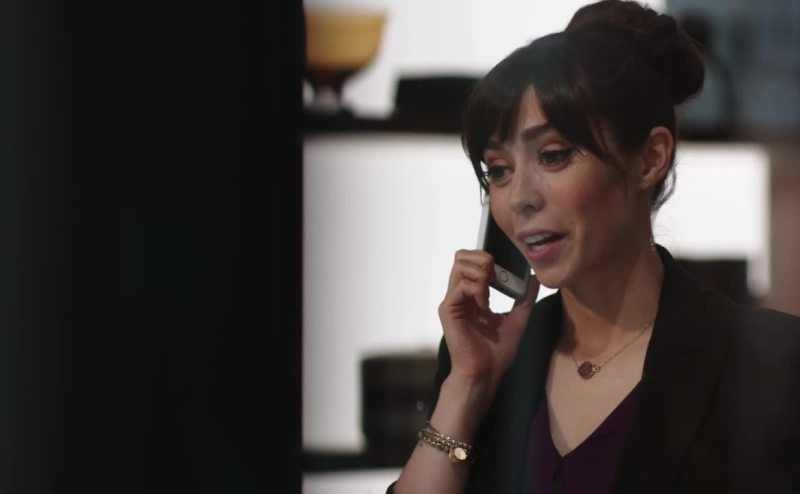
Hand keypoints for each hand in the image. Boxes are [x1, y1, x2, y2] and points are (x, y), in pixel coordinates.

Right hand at [438, 249, 539, 397]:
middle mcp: (459, 295)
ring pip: (460, 266)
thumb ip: (525, 298)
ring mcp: (452, 301)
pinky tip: (484, 305)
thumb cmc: (497, 351)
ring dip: (481, 273)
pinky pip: (461, 286)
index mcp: (472, 295)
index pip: (470, 260)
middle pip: (461, 256)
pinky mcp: (448, 310)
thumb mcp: (517, 319)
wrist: (485, 373)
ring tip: (491, 290)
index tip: (503, 271)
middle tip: (496, 276)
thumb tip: (534, 278)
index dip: (485, 257)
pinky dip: (477, 290)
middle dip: (482, 259)